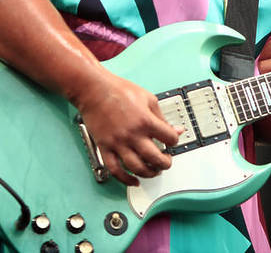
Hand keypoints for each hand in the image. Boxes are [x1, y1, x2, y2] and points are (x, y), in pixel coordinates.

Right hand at [73, 70, 182, 185]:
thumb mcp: (148, 98)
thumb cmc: (119, 90)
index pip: (169, 139)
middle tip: (166, 162)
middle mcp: (133, 135)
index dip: (174, 142)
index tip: (172, 142)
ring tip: (153, 171)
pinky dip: (126, 180)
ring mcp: (118, 143)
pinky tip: (133, 181)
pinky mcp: (105, 147)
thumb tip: (176, 130)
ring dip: (149, 173)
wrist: (94, 90)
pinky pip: (115, 170)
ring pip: (137, 168)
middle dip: (165, 163)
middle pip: (155, 158)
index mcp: (146, 121)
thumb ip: (162, 117)